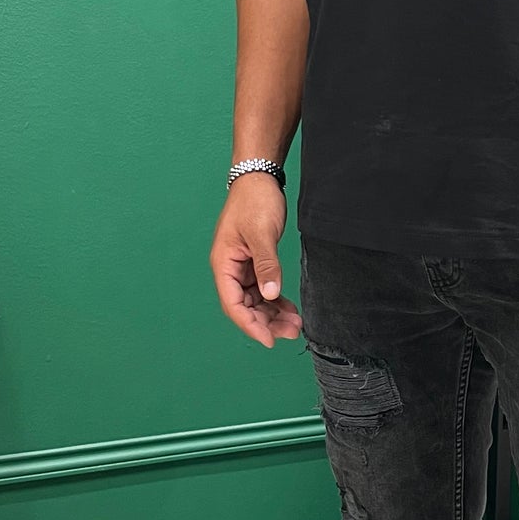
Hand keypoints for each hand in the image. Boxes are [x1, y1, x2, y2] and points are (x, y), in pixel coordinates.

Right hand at [210, 174, 302, 347]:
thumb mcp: (261, 233)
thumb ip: (266, 264)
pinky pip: (264, 289)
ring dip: (273, 315)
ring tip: (296, 325)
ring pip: (256, 301)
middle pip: (245, 307)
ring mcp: (242, 267)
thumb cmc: (254, 201)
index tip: (268, 340)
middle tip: (292, 332)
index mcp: (223, 264)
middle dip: (266, 322)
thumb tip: (270, 295)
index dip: (250, 325)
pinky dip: (276, 301)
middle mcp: (230, 269)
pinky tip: (291, 310)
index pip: (233, 304)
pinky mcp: (255, 263)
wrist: (259, 179)